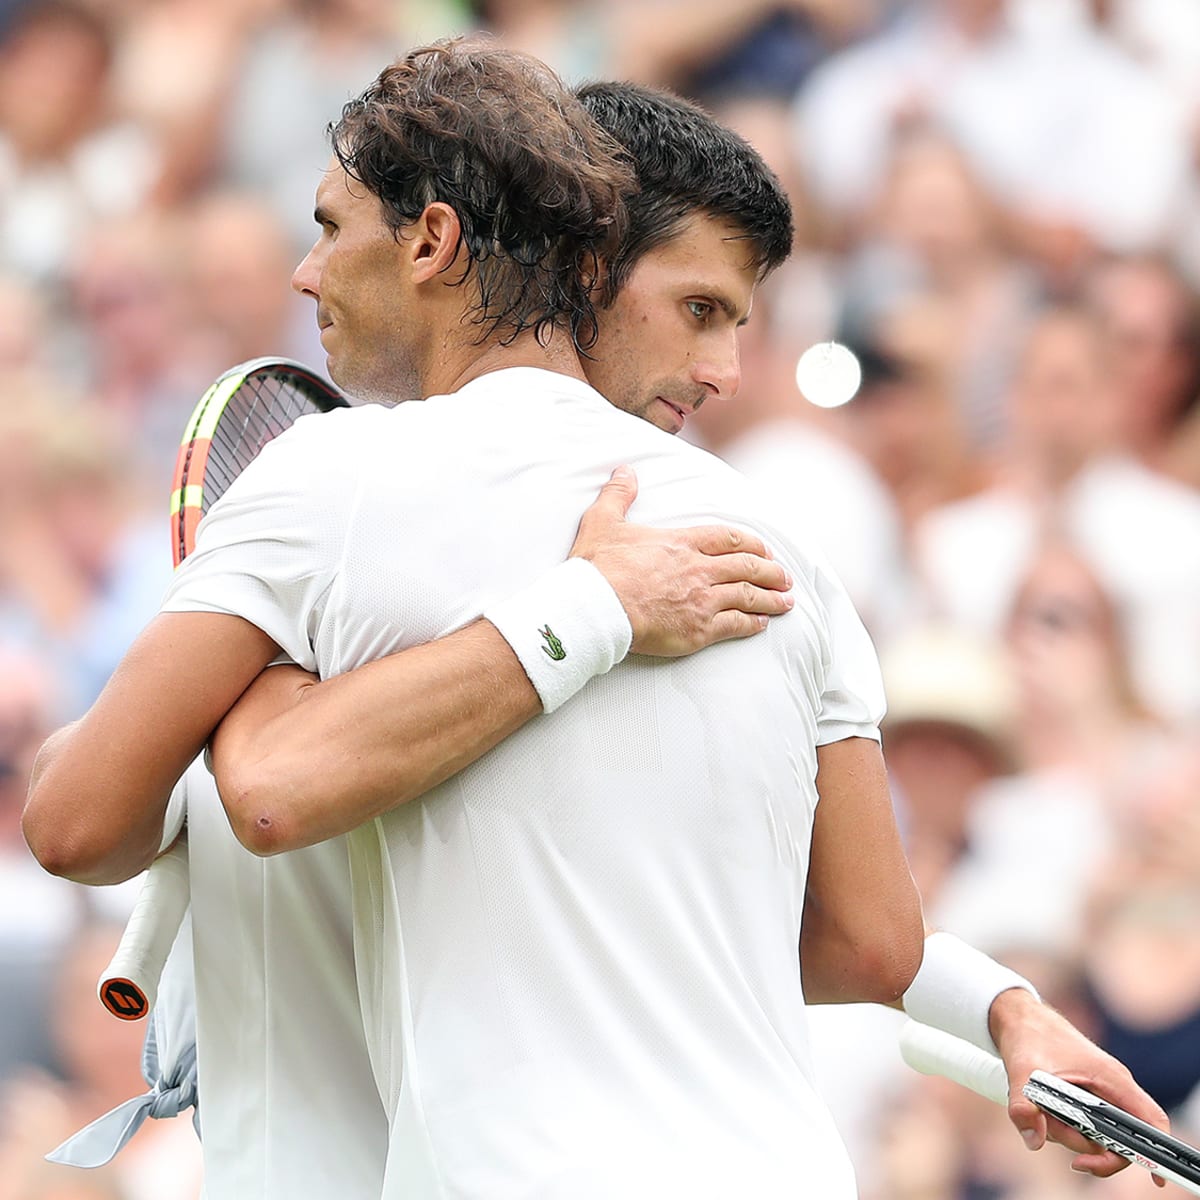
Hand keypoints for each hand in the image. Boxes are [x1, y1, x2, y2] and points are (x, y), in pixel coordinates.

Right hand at [570, 466, 793, 656]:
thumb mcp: (603, 522)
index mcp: (681, 543)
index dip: (752, 544)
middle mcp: (699, 569)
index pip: (728, 539)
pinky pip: (735, 625)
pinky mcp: (699, 630)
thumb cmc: (598, 568)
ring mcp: (702, 600)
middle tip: (785, 576)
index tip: (765, 550)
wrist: (596, 607)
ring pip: (748, 596)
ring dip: (770, 598)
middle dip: (771, 571)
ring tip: (785, 601)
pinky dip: (752, 624)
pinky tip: (762, 624)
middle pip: (747, 566)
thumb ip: (618, 495)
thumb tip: (625, 470)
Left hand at [988, 987, 1170, 1183]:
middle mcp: (1110, 1089)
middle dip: (1087, 1148)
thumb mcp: (1020, 1068)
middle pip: (1119, 1139)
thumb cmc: (1028, 1035)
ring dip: (1065, 1134)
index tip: (1155, 1182)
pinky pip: (1079, 1128)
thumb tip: (1034, 1141)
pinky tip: (1039, 1109)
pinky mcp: (1082, 1101)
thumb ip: (1023, 1106)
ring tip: (1039, 1109)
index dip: (1157, 1151)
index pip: (1150, 1120)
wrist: (1018, 1018)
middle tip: (1056, 1137)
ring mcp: (1097, 1096)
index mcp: (1111, 1078)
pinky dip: (1058, 1127)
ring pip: (1093, 1136)